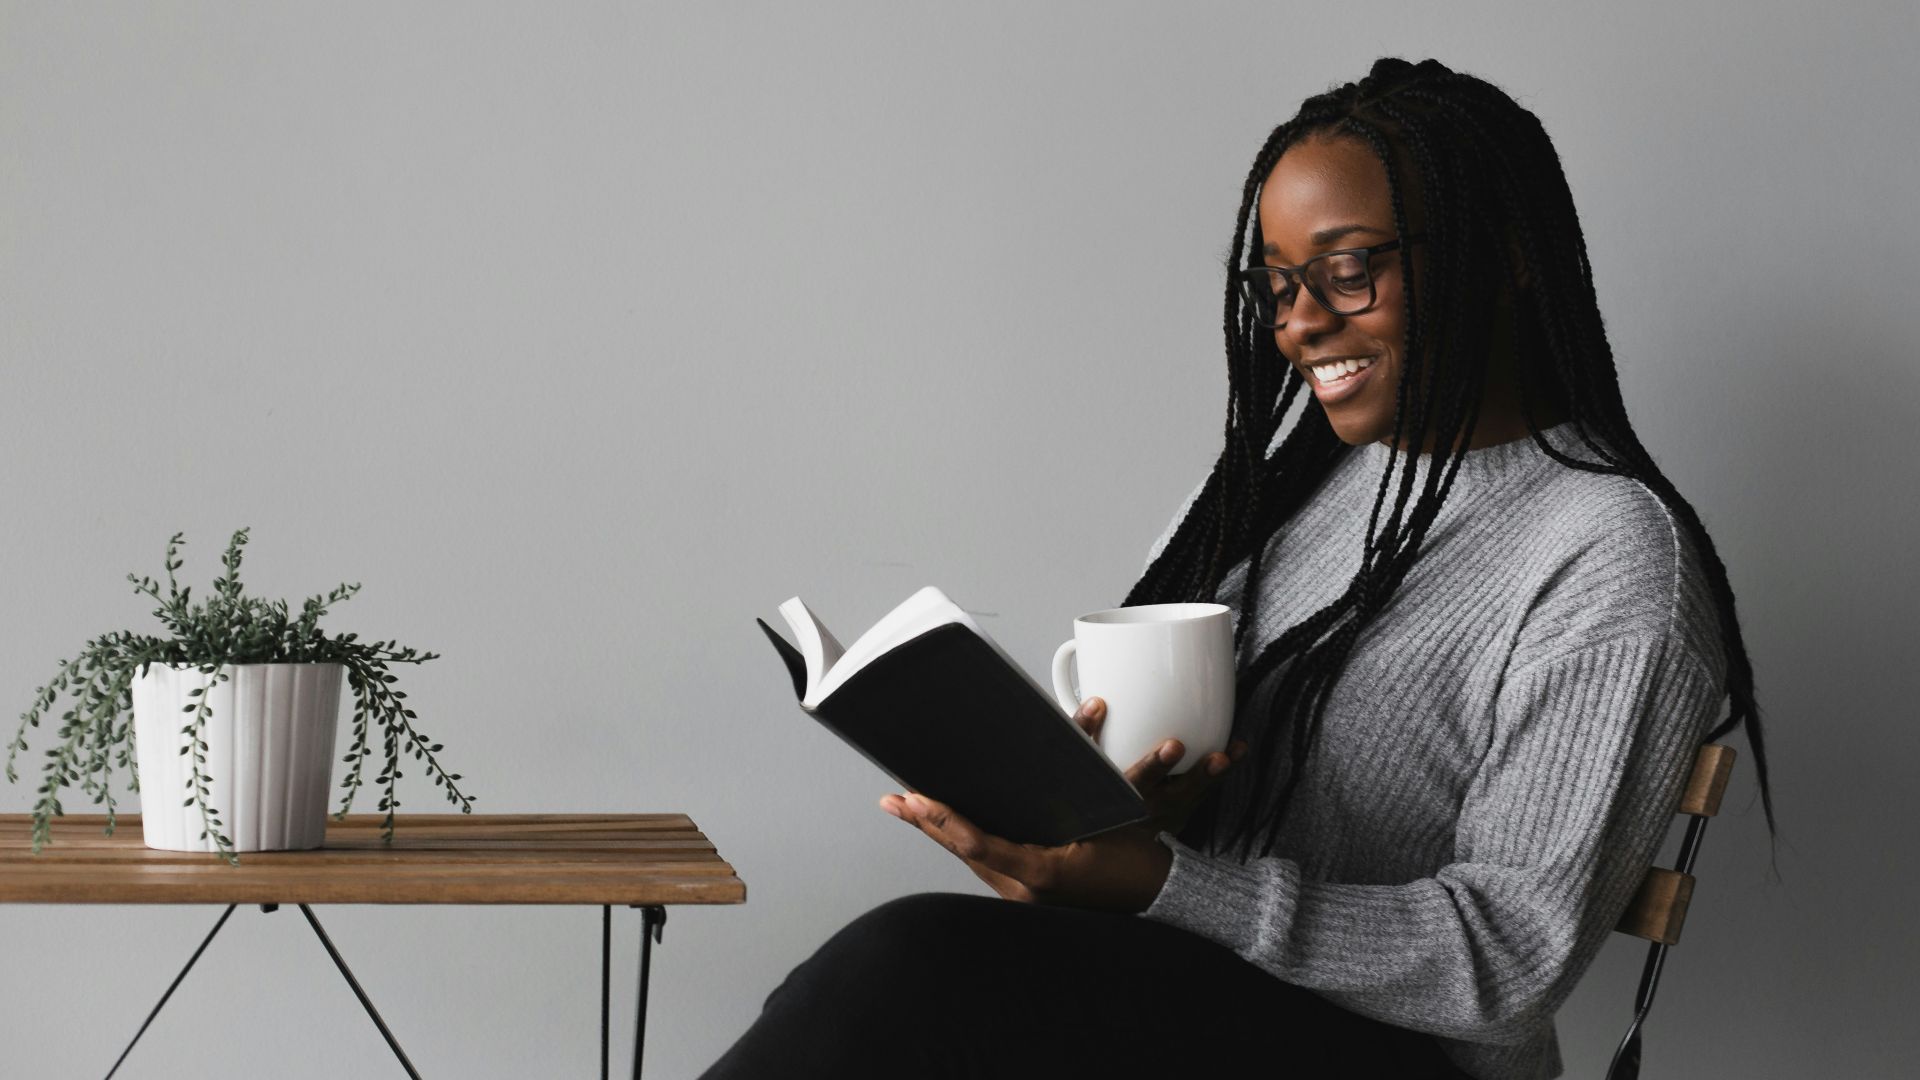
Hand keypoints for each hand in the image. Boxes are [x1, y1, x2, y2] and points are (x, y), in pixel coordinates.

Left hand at [876, 697, 1246, 912]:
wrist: (1159, 898)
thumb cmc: (1135, 864)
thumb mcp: (1106, 820)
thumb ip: (1073, 793)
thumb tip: (1046, 755)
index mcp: (1039, 874)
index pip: (975, 843)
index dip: (941, 818)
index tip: (913, 799)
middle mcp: (1024, 890)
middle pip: (962, 850)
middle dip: (927, 822)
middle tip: (895, 799)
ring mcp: (1024, 896)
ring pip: (970, 857)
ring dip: (940, 831)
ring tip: (909, 808)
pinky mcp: (1028, 893)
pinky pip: (987, 864)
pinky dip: (964, 842)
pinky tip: (946, 828)